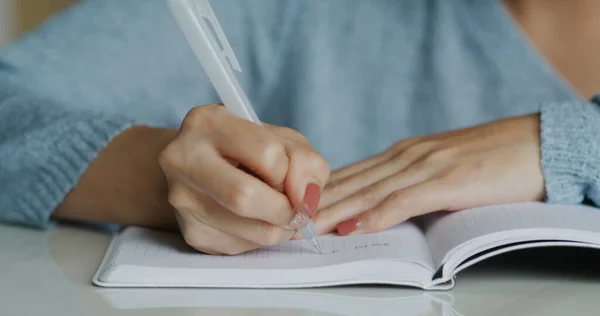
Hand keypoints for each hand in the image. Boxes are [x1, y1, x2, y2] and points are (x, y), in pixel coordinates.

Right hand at [159, 104, 328, 254]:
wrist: (200, 169)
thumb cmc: (248, 149)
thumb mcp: (282, 139)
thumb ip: (304, 161)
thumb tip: (304, 201)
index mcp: (209, 122)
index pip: (267, 154)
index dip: (289, 172)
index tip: (290, 176)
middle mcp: (184, 159)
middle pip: (245, 197)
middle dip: (286, 209)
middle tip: (296, 209)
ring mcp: (183, 199)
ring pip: (254, 231)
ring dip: (281, 227)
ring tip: (279, 212)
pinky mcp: (192, 233)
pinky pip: (245, 247)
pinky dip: (263, 237)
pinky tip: (255, 220)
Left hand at [312, 114, 544, 235]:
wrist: (536, 143)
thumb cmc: (490, 160)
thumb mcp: (439, 172)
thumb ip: (410, 186)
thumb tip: (381, 210)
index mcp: (403, 155)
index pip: (351, 175)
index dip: (320, 193)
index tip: (295, 208)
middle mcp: (407, 156)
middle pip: (352, 183)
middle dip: (317, 203)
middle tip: (287, 220)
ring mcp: (426, 166)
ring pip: (370, 191)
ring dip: (337, 210)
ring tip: (308, 227)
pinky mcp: (449, 180)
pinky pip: (406, 199)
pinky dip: (380, 214)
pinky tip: (359, 227)